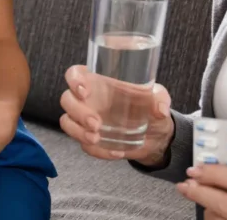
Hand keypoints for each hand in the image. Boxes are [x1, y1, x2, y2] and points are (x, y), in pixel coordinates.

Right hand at [59, 64, 174, 164]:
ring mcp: (85, 119)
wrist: (154, 134)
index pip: (74, 74)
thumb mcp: (159, 96)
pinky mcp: (90, 138)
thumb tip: (159, 109)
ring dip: (78, 132)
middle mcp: (88, 98)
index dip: (74, 80)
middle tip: (97, 123)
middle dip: (78, 112)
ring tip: (96, 139)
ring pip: (67, 122)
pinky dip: (97, 151)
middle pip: (66, 100)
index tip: (84, 91)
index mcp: (99, 80)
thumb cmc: (151, 105)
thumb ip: (160, 98)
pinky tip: (116, 152)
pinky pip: (83, 145)